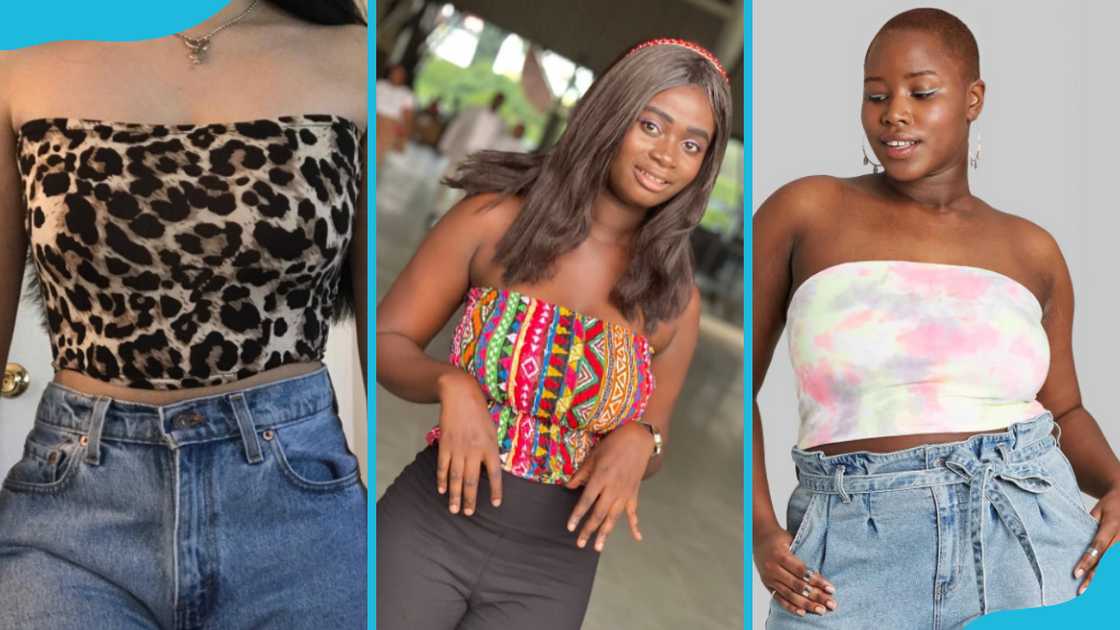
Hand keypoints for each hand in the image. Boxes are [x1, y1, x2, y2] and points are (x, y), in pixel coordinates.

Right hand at [435, 370, 502, 515]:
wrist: (460, 395)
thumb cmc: (479, 413)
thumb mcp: (492, 430)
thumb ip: (491, 450)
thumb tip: (491, 470)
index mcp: (489, 446)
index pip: (495, 474)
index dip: (496, 490)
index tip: (496, 504)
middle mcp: (474, 450)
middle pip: (471, 480)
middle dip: (470, 499)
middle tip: (468, 513)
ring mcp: (458, 449)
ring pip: (455, 477)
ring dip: (455, 495)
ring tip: (454, 509)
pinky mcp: (445, 445)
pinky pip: (443, 466)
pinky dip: (441, 480)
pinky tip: (442, 490)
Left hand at [563, 422, 653, 551]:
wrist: (638, 439)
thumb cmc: (613, 444)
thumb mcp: (594, 455)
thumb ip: (581, 473)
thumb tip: (568, 487)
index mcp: (601, 478)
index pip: (586, 501)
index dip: (578, 515)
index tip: (570, 527)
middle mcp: (613, 489)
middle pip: (599, 514)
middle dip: (589, 530)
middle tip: (580, 544)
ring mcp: (625, 493)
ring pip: (614, 517)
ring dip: (605, 533)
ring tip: (598, 547)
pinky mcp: (634, 493)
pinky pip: (633, 512)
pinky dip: (635, 525)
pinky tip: (637, 537)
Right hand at [754, 524, 836, 616]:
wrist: (758, 537)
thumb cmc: (779, 538)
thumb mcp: (791, 541)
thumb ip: (802, 558)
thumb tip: (820, 576)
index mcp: (780, 555)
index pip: (802, 571)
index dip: (817, 581)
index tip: (831, 589)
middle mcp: (773, 568)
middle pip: (797, 585)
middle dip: (816, 596)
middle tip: (830, 603)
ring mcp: (769, 578)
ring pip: (789, 594)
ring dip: (806, 604)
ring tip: (820, 610)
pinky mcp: (767, 585)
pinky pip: (779, 599)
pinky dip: (791, 606)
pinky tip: (802, 612)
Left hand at [1074, 487, 1119, 594]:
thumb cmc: (1110, 504)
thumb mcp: (1098, 509)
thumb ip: (1087, 523)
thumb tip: (1072, 538)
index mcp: (1112, 525)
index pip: (1097, 546)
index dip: (1087, 561)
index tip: (1076, 573)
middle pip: (1107, 560)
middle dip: (1094, 576)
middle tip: (1081, 590)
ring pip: (1114, 565)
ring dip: (1104, 579)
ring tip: (1092, 593)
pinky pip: (1117, 563)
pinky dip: (1111, 574)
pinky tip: (1103, 586)